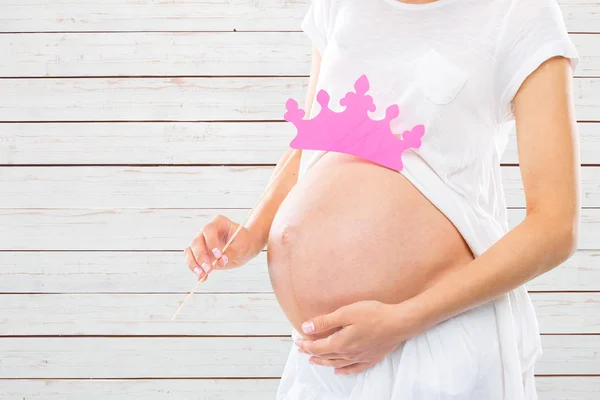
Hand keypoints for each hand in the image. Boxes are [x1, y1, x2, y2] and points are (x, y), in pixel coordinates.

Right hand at [184, 215, 261, 280]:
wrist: (246, 247)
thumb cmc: (245, 242)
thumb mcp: (243, 245)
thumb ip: (232, 251)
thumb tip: (221, 260)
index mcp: (218, 223)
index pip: (209, 229)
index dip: (211, 241)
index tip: (218, 254)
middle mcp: (207, 232)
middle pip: (197, 242)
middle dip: (201, 256)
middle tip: (209, 269)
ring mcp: (202, 243)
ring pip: (190, 251)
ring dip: (194, 264)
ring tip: (202, 275)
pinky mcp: (201, 255)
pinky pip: (193, 261)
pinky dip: (196, 270)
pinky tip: (203, 278)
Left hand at [295, 300, 424, 374]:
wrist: (399, 323)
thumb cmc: (373, 314)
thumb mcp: (346, 313)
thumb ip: (325, 321)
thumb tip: (306, 327)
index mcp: (341, 343)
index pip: (318, 347)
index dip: (306, 345)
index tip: (298, 341)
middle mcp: (349, 354)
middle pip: (326, 356)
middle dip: (312, 352)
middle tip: (302, 350)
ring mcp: (360, 358)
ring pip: (337, 363)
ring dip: (324, 362)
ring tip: (314, 360)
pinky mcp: (371, 358)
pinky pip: (353, 369)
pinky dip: (344, 371)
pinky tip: (339, 371)